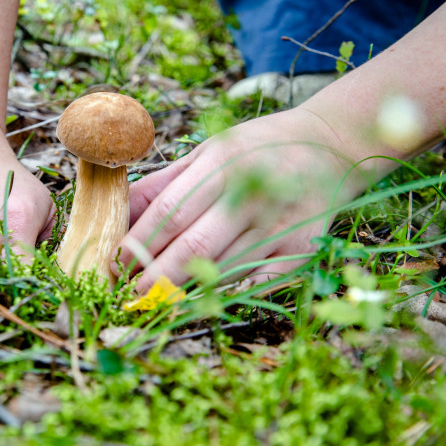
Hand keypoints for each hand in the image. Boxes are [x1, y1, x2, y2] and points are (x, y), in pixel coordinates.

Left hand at [116, 108, 382, 290]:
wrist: (329, 145)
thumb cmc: (255, 149)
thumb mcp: (207, 152)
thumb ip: (163, 183)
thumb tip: (117, 212)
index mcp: (221, 163)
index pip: (169, 212)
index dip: (138, 243)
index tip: (116, 264)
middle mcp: (252, 193)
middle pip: (194, 247)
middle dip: (156, 275)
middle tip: (131, 293)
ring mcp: (280, 223)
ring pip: (222, 269)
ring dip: (186, 289)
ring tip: (158, 298)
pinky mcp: (301, 248)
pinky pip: (257, 282)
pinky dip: (228, 294)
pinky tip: (203, 300)